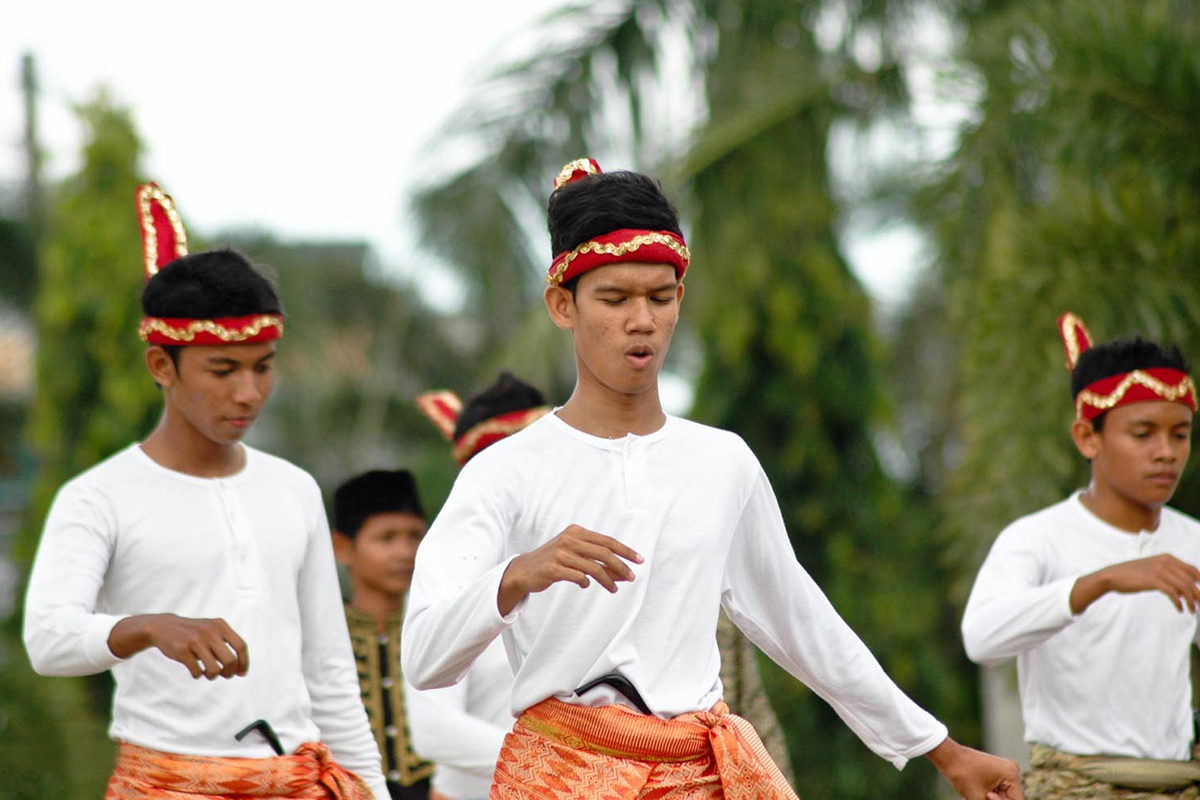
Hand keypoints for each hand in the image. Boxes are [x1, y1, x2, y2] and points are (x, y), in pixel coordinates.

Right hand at [108, 613, 248, 679]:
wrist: (164, 626)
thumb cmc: (194, 633)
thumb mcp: (212, 630)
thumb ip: (226, 645)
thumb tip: (239, 670)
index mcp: (220, 626)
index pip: (240, 646)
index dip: (244, 662)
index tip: (241, 673)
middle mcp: (209, 632)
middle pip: (230, 661)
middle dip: (229, 672)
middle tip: (225, 675)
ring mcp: (195, 641)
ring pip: (214, 669)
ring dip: (213, 676)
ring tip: (208, 673)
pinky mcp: (182, 650)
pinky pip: (197, 672)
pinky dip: (198, 675)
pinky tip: (195, 670)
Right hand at [498, 525, 642, 614]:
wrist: (525, 570)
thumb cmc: (554, 561)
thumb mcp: (575, 554)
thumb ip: (596, 560)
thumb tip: (623, 572)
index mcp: (576, 531)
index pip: (607, 541)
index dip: (625, 551)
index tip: (639, 560)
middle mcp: (569, 539)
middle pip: (604, 553)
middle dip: (621, 566)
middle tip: (631, 577)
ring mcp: (560, 553)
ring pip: (593, 567)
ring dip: (607, 580)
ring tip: (613, 589)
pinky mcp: (553, 568)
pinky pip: (579, 577)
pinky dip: (586, 582)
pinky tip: (585, 585)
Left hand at [926, 737, 1022, 799]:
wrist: (947, 756)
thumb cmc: (961, 774)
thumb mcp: (978, 798)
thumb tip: (991, 799)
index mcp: (1011, 775)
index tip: (986, 797)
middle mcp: (1011, 771)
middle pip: (1008, 798)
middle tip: (976, 798)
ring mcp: (1003, 771)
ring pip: (1001, 796)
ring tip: (968, 798)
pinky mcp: (995, 772)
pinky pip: (995, 790)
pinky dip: (984, 796)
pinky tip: (968, 797)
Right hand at [1070, 554, 1199, 613]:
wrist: (1113, 575)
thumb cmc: (1133, 574)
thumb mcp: (1153, 569)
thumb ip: (1169, 574)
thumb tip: (1184, 588)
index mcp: (1167, 558)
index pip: (1192, 570)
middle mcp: (1165, 562)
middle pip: (1190, 580)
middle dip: (1199, 594)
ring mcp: (1159, 570)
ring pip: (1184, 587)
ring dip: (1191, 601)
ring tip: (1192, 610)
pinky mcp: (1152, 580)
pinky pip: (1173, 593)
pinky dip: (1179, 603)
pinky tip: (1179, 609)